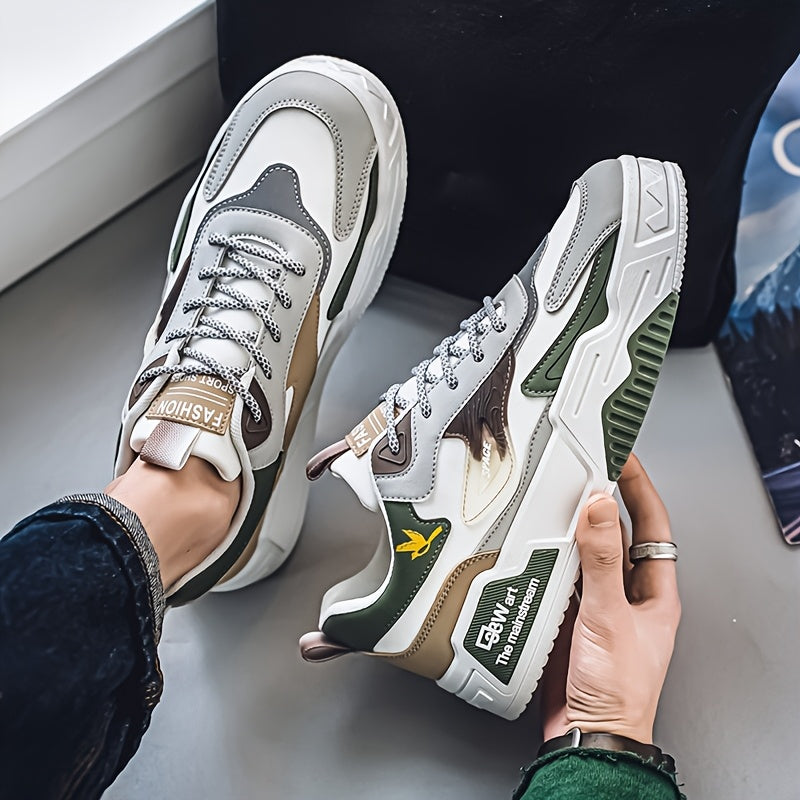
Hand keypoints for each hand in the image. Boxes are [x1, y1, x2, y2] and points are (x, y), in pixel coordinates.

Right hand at [540, 454, 679, 744]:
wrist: (588, 734)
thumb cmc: (617, 690)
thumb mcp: (609, 616)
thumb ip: (602, 561)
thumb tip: (598, 507)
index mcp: (654, 591)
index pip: (652, 524)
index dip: (639, 487)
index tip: (621, 457)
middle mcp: (629, 594)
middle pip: (617, 533)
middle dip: (601, 501)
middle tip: (581, 469)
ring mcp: (599, 604)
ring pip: (586, 552)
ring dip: (572, 528)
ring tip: (555, 499)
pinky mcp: (572, 615)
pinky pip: (562, 574)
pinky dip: (549, 555)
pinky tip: (535, 544)